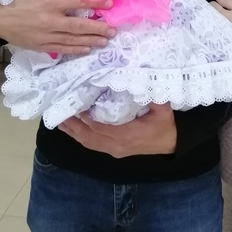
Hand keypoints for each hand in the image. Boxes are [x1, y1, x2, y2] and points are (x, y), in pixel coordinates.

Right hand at [0, 0, 116, 55]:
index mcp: (50, 3)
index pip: (78, 2)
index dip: (95, 2)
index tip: (109, 4)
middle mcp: (50, 21)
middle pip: (79, 25)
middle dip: (98, 27)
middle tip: (113, 29)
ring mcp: (46, 36)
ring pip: (73, 39)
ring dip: (91, 40)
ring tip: (106, 40)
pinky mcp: (42, 46)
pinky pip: (62, 49)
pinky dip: (76, 49)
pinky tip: (88, 49)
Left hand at [59, 103, 176, 156]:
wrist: (171, 142)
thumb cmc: (165, 124)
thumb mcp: (162, 108)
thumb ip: (151, 96)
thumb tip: (139, 80)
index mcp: (126, 135)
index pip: (99, 128)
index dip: (86, 119)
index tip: (75, 105)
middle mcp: (116, 145)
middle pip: (89, 136)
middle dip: (73, 125)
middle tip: (59, 111)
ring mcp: (114, 150)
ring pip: (88, 142)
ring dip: (73, 132)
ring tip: (60, 120)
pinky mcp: (114, 151)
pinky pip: (93, 145)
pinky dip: (80, 137)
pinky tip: (72, 130)